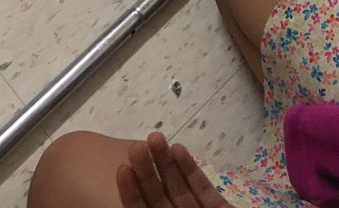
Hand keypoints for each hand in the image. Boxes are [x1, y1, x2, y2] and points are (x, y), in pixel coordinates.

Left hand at [116, 132, 230, 207]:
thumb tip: (122, 205)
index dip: (131, 192)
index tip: (122, 168)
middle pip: (158, 195)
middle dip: (147, 170)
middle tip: (137, 145)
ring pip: (178, 186)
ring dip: (166, 161)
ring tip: (155, 137)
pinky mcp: (217, 207)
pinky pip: (201, 187)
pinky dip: (190, 169)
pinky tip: (178, 148)